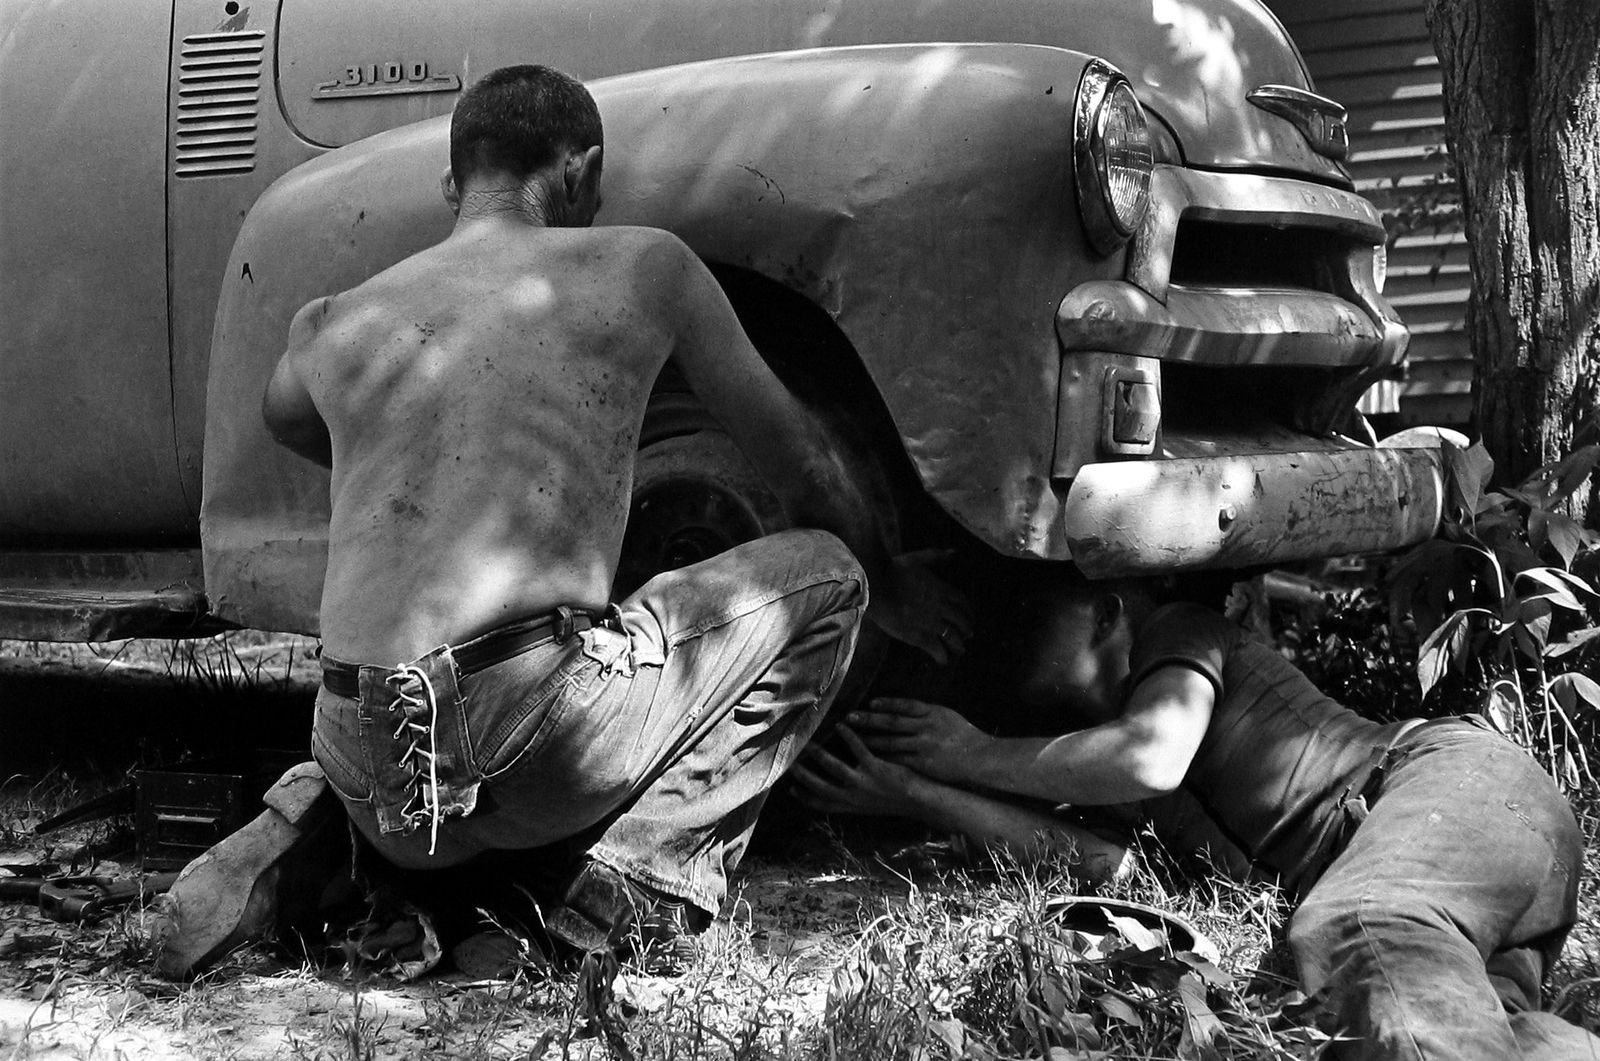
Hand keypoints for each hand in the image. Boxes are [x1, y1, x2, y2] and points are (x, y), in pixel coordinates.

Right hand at [790, 725, 929, 817]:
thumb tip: (840, 787)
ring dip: (819, 754)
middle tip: (789, 762)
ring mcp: (865, 783)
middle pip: (822, 787)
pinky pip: (858, 749)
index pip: (823, 805)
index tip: (791, 788)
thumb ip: (855, 797)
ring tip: (808, 742)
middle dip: (803, 775)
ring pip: (835, 768)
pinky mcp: (878, 769)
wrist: (923, 801)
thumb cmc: (899, 800)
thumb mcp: (873, 805)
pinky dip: (847, 736)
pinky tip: (840, 725)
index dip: (805, 797)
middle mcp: (855, 797)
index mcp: (854, 806)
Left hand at [846, 697, 989, 784]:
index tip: (870, 702)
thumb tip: (903, 708)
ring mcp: (924, 746)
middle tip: (850, 717)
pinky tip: (870, 758)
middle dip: (869, 719)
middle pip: (892, 722)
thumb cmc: (964, 735)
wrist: (980, 757)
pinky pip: (898, 760)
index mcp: (933, 712)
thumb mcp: (946, 715)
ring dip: (871, 740)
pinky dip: (883, 758)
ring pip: (892, 742)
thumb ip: (925, 712)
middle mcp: (927, 726)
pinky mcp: (923, 763)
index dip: (886, 703)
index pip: (905, 705)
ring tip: (854, 738)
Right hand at [867, 549, 973, 663]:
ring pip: (952, 637)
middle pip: (961, 621)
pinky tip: (943, 661)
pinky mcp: (919, 637)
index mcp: (942, 589)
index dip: (967, 610)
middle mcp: (941, 608)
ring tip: (960, 650)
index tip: (969, 615)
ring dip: (958, 645)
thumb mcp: (918, 559)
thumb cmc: (894, 571)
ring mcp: (932, 624)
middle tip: (969, 635)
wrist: (876, 587)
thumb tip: (953, 552)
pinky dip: (942, 656)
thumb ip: (936, 557)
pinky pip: (936, 649)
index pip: (962, 602)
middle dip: (966, 629)